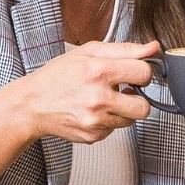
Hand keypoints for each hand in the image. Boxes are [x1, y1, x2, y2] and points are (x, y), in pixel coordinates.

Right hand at [8, 40, 156, 143]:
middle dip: (138, 99)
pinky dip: (108, 121)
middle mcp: (97, 98)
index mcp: (97, 71)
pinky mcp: (93, 136)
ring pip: (131, 120)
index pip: (144, 73)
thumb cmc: (57, 76)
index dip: (142, 73)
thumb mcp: (88, 52)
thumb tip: (153, 48)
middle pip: (144, 107)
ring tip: (103, 100)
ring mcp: (95, 120)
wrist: (31, 104)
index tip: (133, 74)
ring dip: (122, 110)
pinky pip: (115, 129)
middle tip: (123, 91)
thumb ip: (125, 50)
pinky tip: (92, 111)